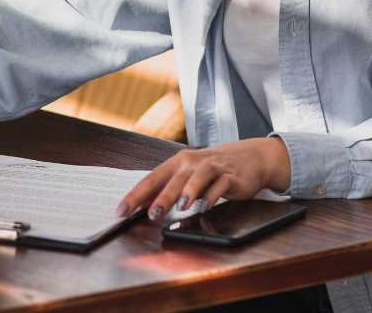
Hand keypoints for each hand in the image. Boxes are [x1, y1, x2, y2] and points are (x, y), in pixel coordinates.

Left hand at [117, 137, 291, 220]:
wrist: (249, 157)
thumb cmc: (212, 168)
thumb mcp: (187, 176)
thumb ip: (166, 190)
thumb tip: (141, 206)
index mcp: (177, 163)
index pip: (152, 178)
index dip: (136, 194)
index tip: (122, 210)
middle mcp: (192, 163)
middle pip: (174, 179)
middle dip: (161, 197)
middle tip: (151, 214)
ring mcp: (213, 168)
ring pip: (198, 177)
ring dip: (188, 191)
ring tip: (180, 207)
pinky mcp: (231, 176)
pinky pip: (221, 184)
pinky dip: (213, 195)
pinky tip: (206, 206)